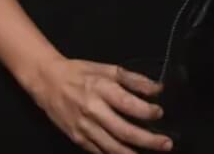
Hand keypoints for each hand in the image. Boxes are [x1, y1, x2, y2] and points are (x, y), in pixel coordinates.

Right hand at [26, 57, 173, 152]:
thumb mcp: (106, 69)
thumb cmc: (80, 73)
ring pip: (113, 147)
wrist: (47, 81)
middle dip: (148, 140)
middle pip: (124, 131)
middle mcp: (93, 110)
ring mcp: (84, 127)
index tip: (160, 113)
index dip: (147, 111)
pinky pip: (100, 152)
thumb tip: (158, 89)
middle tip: (166, 144)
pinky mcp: (78, 138)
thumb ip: (133, 79)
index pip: (128, 104)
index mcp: (100, 89)